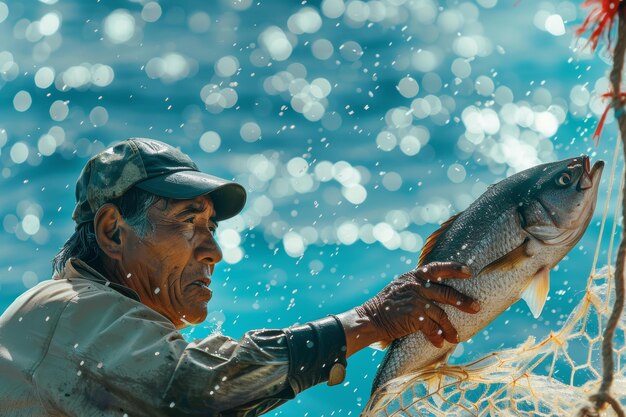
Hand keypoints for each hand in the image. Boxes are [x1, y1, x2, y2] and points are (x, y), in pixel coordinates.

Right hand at [355, 261, 478, 347]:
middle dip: (463, 301)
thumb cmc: (386, 307)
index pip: (436, 268)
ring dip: (449, 327)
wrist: (370, 319)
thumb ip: (416, 287)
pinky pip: (431, 327)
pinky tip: (439, 342)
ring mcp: (415, 299)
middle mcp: (415, 285)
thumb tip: (437, 292)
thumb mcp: (400, 288)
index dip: (454, 269)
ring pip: (441, 313)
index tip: (469, 272)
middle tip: (476, 307)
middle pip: (445, 292)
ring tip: (455, 337)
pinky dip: (436, 336)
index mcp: (413, 276)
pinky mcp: (413, 314)